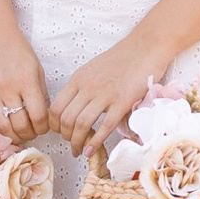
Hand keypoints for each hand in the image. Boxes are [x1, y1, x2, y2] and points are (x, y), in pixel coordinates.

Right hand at [0, 30, 50, 139]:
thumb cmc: (18, 50)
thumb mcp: (37, 68)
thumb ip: (41, 93)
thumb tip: (44, 118)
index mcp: (27, 81)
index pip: (38, 117)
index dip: (43, 127)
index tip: (43, 127)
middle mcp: (8, 89)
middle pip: (20, 126)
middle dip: (29, 134)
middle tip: (30, 132)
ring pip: (2, 127)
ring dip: (12, 136)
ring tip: (17, 133)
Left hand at [52, 36, 164, 160]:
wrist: (146, 47)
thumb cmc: (122, 58)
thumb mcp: (94, 69)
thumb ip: (83, 87)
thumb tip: (76, 107)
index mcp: (78, 79)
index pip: (55, 107)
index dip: (53, 125)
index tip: (59, 132)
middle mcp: (88, 87)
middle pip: (66, 118)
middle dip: (65, 136)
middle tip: (71, 143)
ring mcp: (105, 95)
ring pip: (81, 124)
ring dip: (77, 142)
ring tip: (79, 150)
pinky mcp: (122, 101)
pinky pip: (105, 126)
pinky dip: (95, 142)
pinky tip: (91, 151)